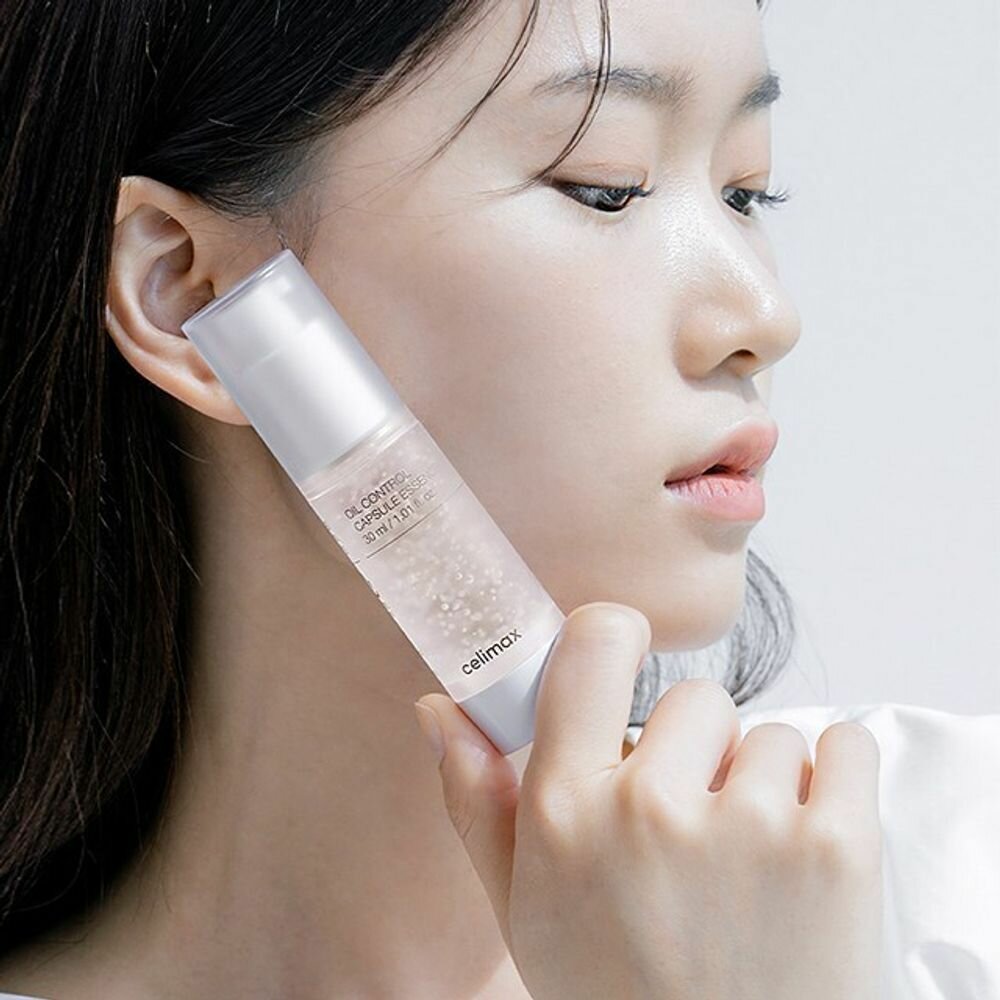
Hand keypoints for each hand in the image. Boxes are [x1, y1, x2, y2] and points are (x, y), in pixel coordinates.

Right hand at [414, 601, 882, 999]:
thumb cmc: (619, 997)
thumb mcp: (525, 909)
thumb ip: (477, 800)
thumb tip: (439, 709)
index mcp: (566, 812)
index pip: (594, 644)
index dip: (614, 638)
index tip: (625, 658)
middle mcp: (651, 809)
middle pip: (697, 699)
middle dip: (699, 752)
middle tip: (694, 830)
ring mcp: (750, 827)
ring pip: (770, 734)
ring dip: (765, 785)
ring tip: (750, 869)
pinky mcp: (838, 849)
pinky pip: (845, 745)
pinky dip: (836, 784)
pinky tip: (806, 851)